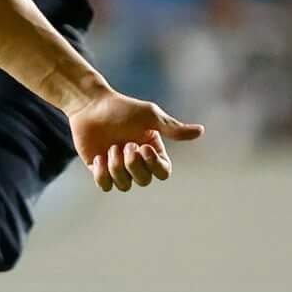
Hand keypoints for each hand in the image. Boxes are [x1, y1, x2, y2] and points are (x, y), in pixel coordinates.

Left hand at [67, 92, 204, 192]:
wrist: (90, 105)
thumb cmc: (122, 108)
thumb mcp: (150, 116)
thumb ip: (173, 128)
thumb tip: (201, 131)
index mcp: (152, 150)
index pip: (163, 172)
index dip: (154, 165)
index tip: (143, 147)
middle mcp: (137, 162)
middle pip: (144, 181)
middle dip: (133, 164)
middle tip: (125, 144)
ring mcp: (118, 167)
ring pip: (124, 186)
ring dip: (117, 167)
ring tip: (110, 148)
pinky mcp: (99, 170)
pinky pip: (105, 186)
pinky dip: (103, 174)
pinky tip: (99, 157)